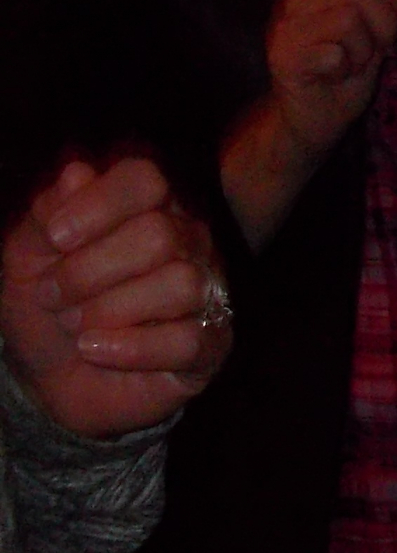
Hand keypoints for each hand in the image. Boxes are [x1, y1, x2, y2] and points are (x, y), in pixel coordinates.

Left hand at [1, 156, 230, 438]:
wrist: (51, 379)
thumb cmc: (49, 307)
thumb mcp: (28, 257)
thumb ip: (49, 213)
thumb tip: (78, 173)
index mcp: (147, 208)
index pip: (145, 178)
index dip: (99, 205)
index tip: (56, 240)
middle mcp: (188, 241)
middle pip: (160, 234)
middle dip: (89, 272)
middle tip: (56, 297)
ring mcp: (208, 292)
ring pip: (181, 284)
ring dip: (109, 312)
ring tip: (78, 328)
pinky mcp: (212, 344)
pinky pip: (189, 340)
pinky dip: (130, 348)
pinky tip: (95, 350)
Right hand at [264, 0, 396, 160]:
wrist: (318, 118)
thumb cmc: (349, 70)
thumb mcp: (381, 29)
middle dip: (386, 22)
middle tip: (380, 49)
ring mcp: (287, 26)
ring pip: (347, 17)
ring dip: (364, 49)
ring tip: (352, 63)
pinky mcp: (283, 56)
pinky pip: (333, 53)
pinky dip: (346, 69)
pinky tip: (335, 76)